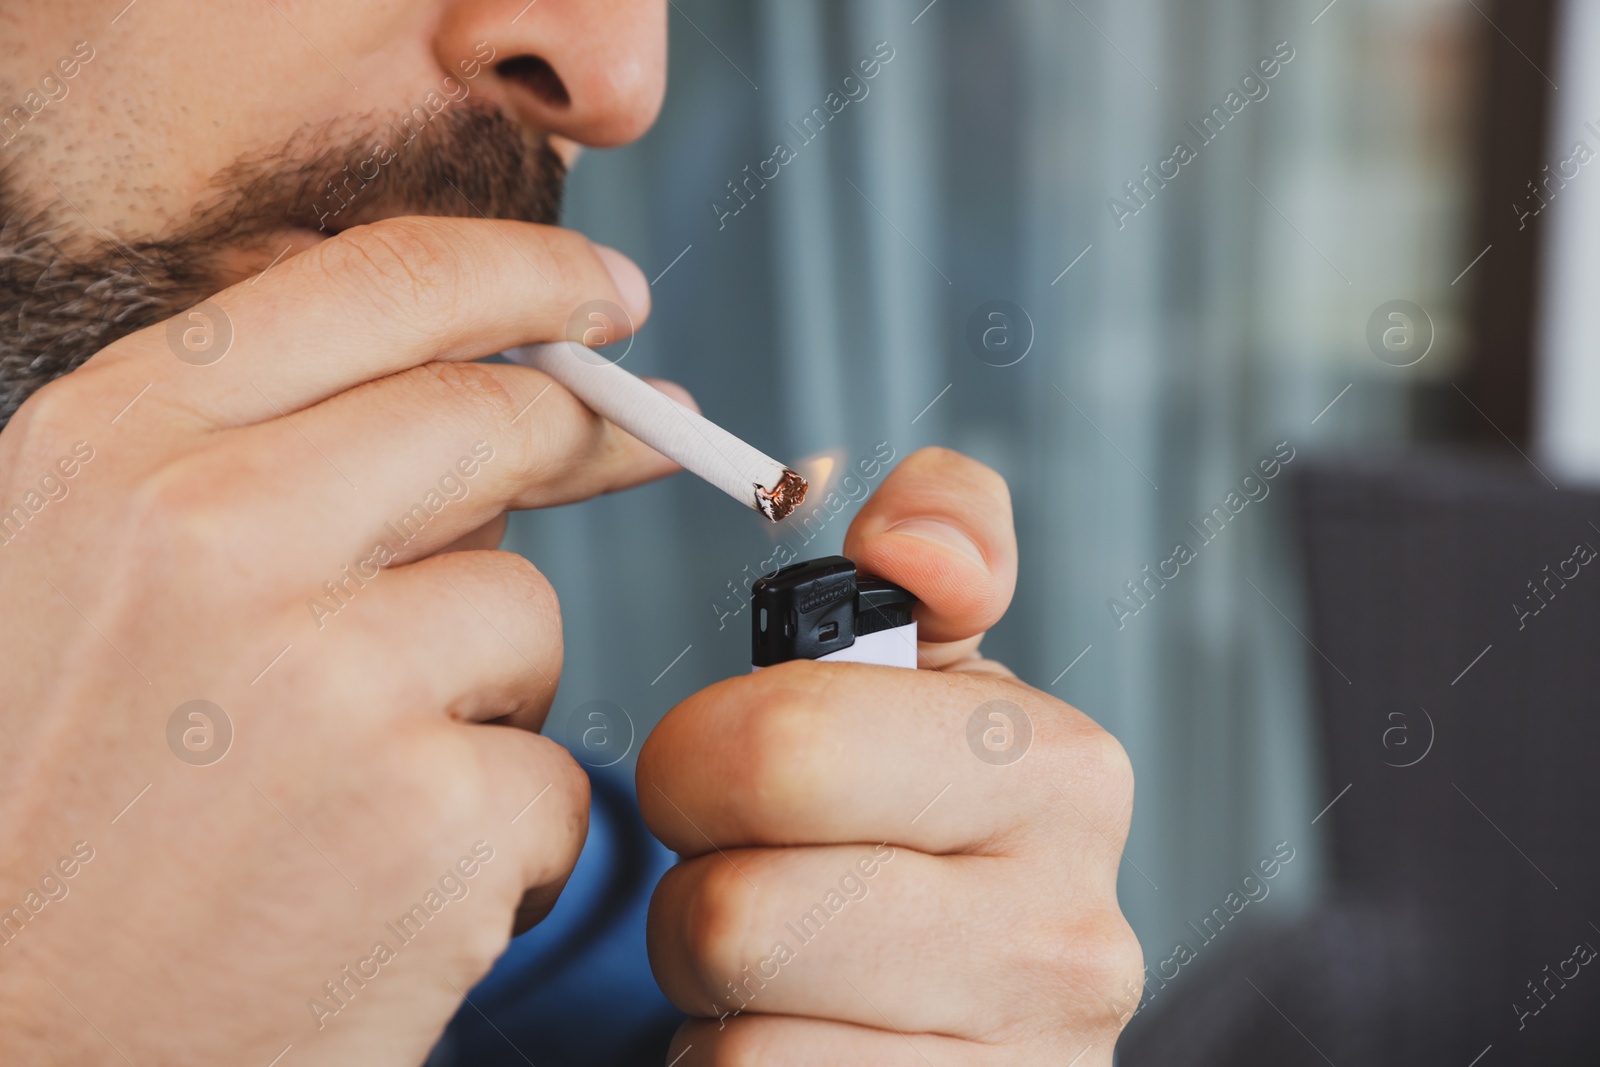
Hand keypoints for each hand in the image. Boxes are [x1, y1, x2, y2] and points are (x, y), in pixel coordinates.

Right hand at [0, 217, 679, 1064]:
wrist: (15, 1059)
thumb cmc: (54, 832)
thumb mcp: (82, 583)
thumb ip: (255, 463)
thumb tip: (469, 381)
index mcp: (112, 452)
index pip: (380, 283)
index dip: (525, 276)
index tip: (602, 296)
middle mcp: (211, 537)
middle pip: (493, 419)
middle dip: (584, 434)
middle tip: (653, 439)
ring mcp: (331, 678)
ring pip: (526, 612)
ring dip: (484, 693)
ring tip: (354, 792)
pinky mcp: (431, 820)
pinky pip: (552, 772)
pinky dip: (501, 832)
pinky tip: (385, 892)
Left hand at [639, 447, 1142, 1063]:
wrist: (959, 1020)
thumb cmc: (911, 825)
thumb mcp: (931, 673)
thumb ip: (934, 548)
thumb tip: (915, 542)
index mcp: (1062, 773)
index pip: (781, 750)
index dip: (698, 762)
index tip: (729, 772)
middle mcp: (1068, 940)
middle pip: (738, 914)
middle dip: (696, 892)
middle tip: (744, 877)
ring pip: (735, 1044)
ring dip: (716, 1005)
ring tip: (782, 975)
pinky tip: (797, 1045)